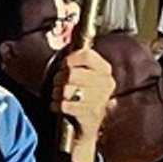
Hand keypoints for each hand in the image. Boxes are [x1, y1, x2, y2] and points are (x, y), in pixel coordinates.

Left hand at [52, 46, 114, 161]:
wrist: (85, 129)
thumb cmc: (82, 97)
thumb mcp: (85, 76)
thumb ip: (79, 59)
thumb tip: (75, 32)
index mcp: (105, 70)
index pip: (86, 55)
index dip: (70, 59)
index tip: (65, 66)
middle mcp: (106, 83)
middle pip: (72, 73)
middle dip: (59, 79)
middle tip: (59, 84)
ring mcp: (99, 99)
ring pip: (67, 89)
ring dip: (57, 93)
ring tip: (59, 96)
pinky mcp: (90, 114)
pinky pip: (64, 104)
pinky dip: (56, 105)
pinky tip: (58, 106)